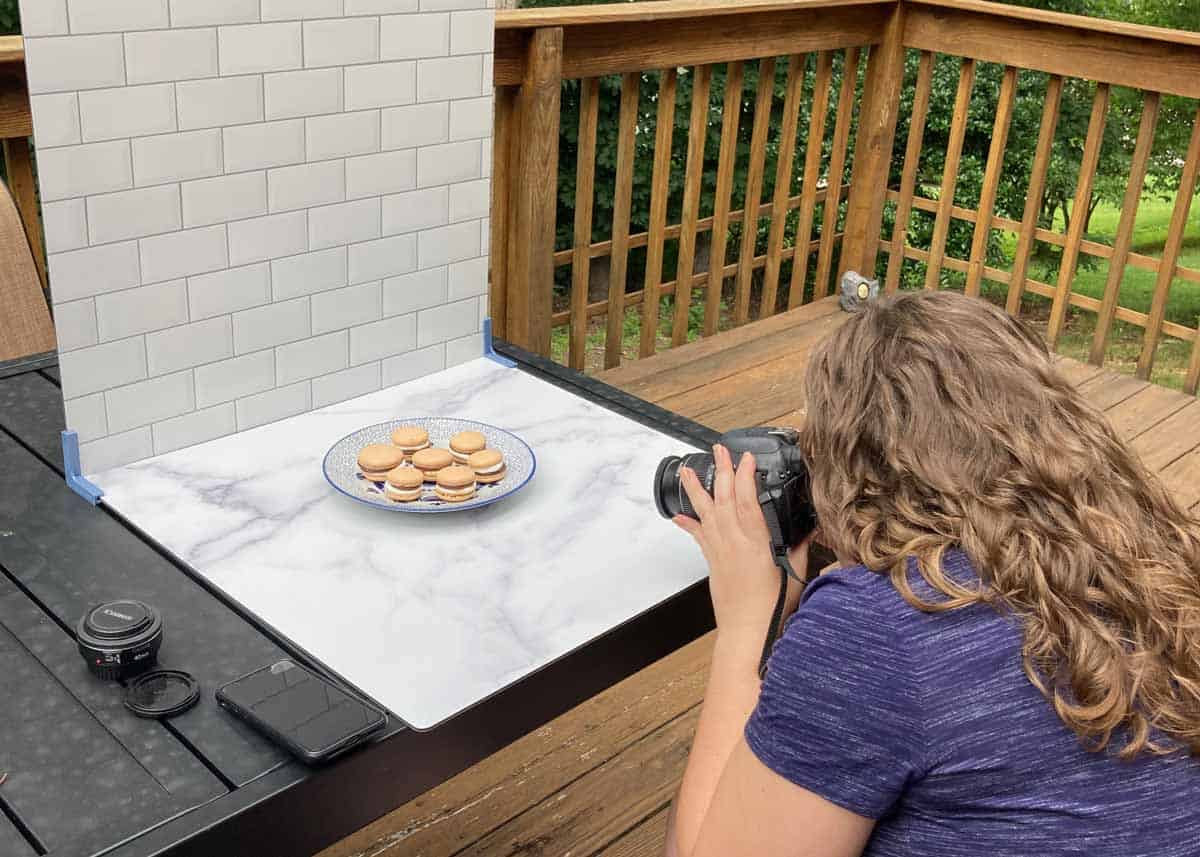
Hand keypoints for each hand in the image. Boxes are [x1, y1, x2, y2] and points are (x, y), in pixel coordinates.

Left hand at [673, 445, 812, 652]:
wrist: (748, 632)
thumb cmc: (773, 607)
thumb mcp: (796, 573)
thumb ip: (800, 547)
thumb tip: (808, 528)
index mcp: (756, 542)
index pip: (748, 500)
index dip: (746, 476)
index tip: (746, 458)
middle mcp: (734, 542)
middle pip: (724, 498)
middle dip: (721, 470)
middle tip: (717, 449)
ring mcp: (719, 550)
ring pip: (705, 511)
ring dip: (696, 488)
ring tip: (686, 469)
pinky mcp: (712, 561)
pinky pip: (698, 535)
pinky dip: (688, 522)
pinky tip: (679, 513)